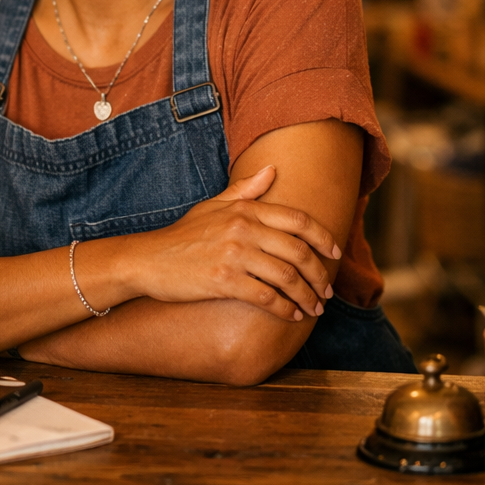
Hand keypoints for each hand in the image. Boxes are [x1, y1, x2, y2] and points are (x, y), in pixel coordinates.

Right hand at [126, 166, 341, 320]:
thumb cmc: (183, 234)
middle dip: (319, 274)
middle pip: (298, 251)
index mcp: (244, 209)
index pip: (297, 220)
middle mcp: (243, 228)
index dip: (323, 237)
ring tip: (314, 307)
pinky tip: (291, 315)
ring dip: (306, 295)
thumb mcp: (212, 205)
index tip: (336, 252)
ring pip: (286, 277)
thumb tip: (273, 170)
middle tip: (327, 290)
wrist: (148, 259)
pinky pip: (266, 297)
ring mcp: (233, 255)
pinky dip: (284, 309)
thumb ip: (245, 190)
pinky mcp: (223, 281)